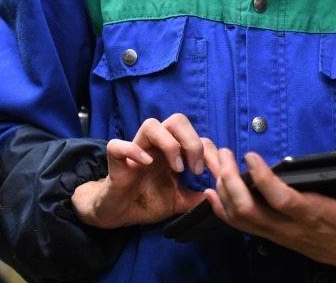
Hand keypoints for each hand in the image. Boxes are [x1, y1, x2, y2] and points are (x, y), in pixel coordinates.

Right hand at [71, 114, 215, 228]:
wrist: (119, 214)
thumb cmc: (148, 201)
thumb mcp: (179, 201)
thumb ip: (197, 198)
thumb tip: (219, 196)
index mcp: (174, 152)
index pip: (197, 137)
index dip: (210, 152)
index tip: (216, 174)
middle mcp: (156, 146)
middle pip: (177, 121)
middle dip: (192, 140)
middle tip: (195, 168)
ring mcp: (136, 151)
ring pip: (151, 124)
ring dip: (168, 143)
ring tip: (176, 168)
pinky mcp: (116, 162)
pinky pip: (118, 145)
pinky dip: (132, 150)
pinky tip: (146, 163)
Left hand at [203, 147, 335, 269]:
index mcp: (313, 215)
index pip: (282, 200)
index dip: (263, 180)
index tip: (251, 156)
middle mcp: (290, 227)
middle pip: (250, 210)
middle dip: (231, 182)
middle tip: (225, 155)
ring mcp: (277, 233)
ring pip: (240, 218)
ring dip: (224, 191)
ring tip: (217, 164)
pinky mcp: (271, 234)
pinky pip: (240, 225)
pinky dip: (222, 208)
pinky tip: (212, 192)